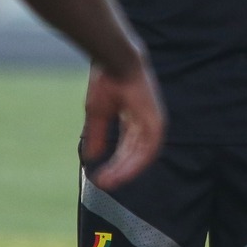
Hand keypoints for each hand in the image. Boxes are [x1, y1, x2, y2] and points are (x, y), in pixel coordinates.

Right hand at [81, 61, 163, 189]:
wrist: (115, 61)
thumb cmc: (106, 80)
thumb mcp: (97, 113)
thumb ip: (96, 135)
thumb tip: (91, 157)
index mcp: (134, 121)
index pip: (127, 149)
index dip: (115, 165)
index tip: (100, 179)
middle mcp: (145, 124)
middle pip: (133, 155)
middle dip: (119, 171)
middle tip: (103, 184)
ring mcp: (152, 123)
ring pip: (141, 156)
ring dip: (125, 170)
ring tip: (108, 182)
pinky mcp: (156, 122)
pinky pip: (148, 150)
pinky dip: (135, 163)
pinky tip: (121, 172)